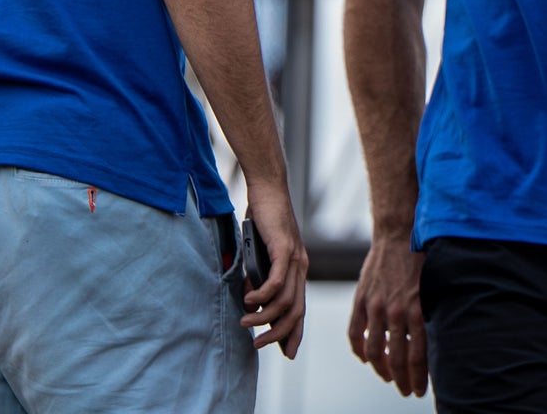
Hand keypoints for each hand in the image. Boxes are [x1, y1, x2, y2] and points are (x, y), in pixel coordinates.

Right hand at [241, 180, 309, 358]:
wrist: (268, 191)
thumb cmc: (262, 223)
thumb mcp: (258, 258)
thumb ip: (258, 279)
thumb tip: (251, 304)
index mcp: (297, 271)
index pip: (300, 308)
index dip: (295, 333)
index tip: (288, 354)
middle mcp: (301, 266)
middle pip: (295, 310)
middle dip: (278, 333)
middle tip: (257, 346)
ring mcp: (295, 257)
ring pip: (285, 299)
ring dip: (264, 316)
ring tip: (245, 322)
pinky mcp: (285, 247)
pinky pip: (278, 279)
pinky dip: (263, 294)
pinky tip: (249, 300)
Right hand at [346, 231, 428, 395]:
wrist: (399, 233)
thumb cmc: (421, 258)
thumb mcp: (432, 287)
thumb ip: (428, 314)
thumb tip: (432, 341)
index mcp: (416, 309)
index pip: (417, 355)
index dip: (418, 377)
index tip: (420, 391)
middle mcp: (395, 311)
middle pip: (396, 358)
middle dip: (402, 380)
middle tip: (407, 391)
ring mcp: (375, 307)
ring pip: (374, 351)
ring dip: (381, 370)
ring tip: (389, 377)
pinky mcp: (361, 300)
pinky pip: (355, 334)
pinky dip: (360, 351)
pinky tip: (367, 358)